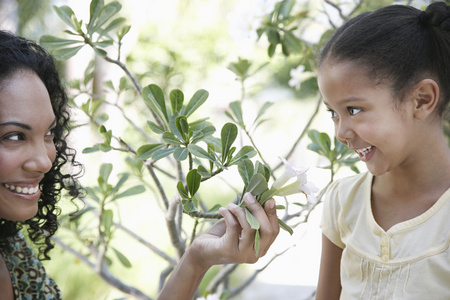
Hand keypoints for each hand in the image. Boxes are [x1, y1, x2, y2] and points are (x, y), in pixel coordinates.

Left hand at [157, 193, 278, 299]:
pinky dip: (228, 214)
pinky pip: (233, 226)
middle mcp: (255, 254)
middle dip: (258, 209)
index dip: (273, 214)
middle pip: (266, 230)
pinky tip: (222, 210)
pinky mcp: (229, 250)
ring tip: (231, 205)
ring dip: (240, 211)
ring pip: (250, 227)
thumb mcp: (240, 224)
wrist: (202, 250)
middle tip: (248, 195)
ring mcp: (243, 254)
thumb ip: (251, 216)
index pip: (274, 231)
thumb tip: (260, 195)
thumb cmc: (222, 235)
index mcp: (262, 248)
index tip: (268, 198)